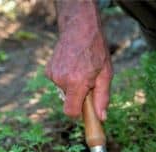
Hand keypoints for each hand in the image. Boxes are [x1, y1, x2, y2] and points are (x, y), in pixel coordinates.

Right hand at [46, 1, 111, 119]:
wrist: (80, 28)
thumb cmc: (96, 51)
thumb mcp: (106, 75)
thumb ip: (102, 98)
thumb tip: (101, 118)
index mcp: (76, 83)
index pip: (70, 112)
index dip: (79, 113)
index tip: (86, 109)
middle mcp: (61, 80)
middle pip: (70, 102)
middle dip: (80, 97)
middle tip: (89, 82)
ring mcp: (53, 75)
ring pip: (65, 92)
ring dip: (74, 87)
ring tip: (82, 71)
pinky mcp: (48, 71)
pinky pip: (60, 84)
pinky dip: (67, 80)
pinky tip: (73, 67)